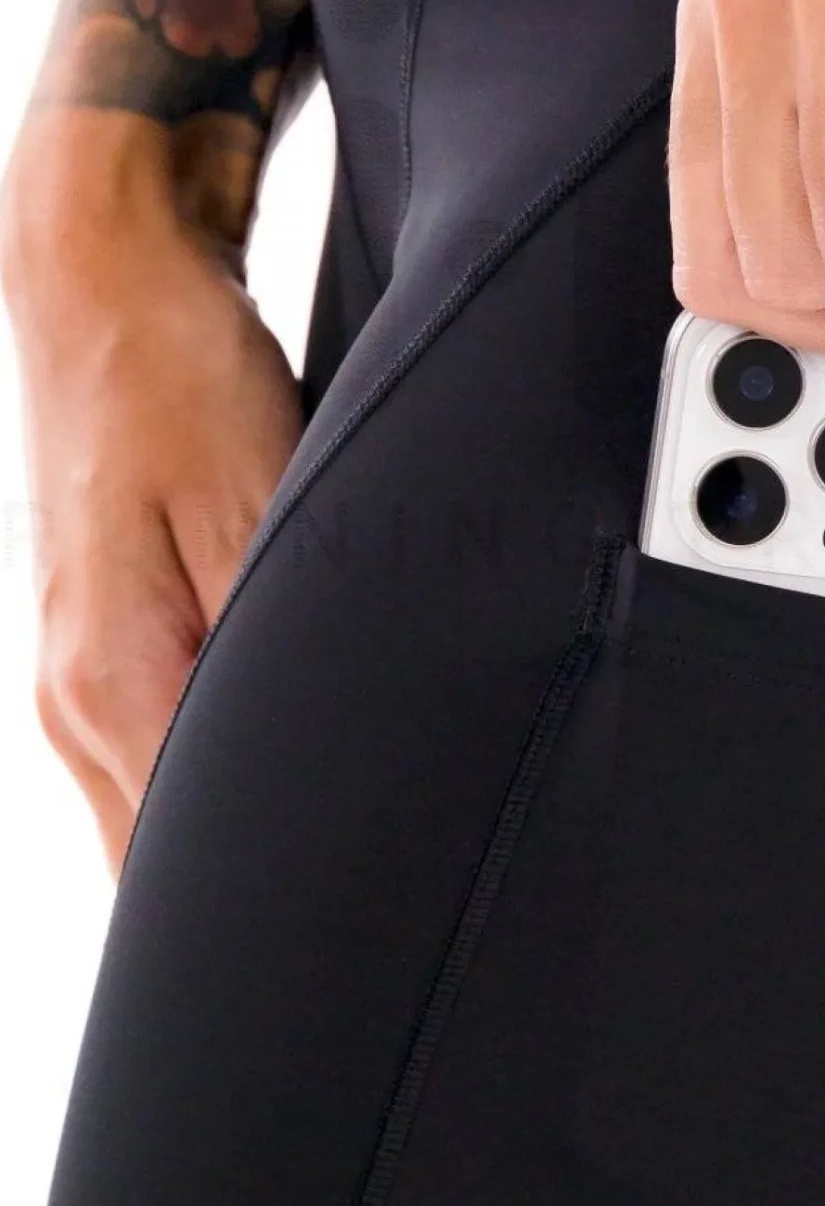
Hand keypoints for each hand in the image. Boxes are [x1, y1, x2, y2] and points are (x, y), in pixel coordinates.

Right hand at [2, 113, 303, 871]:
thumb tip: (307, 766)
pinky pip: (149, 759)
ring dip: (228, 840)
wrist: (98, 277)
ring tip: (338, 847)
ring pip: (147, 822)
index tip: (357, 928)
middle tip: (370, 906)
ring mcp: (74, 677)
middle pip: (154, 869)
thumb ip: (275, 646)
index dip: (270, 913)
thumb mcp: (258, 499)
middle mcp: (74, 701)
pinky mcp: (95, 646)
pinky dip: (206, 781)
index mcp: (113, 681)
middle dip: (249, 897)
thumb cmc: (173, 370)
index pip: (179, 869)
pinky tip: (276, 765)